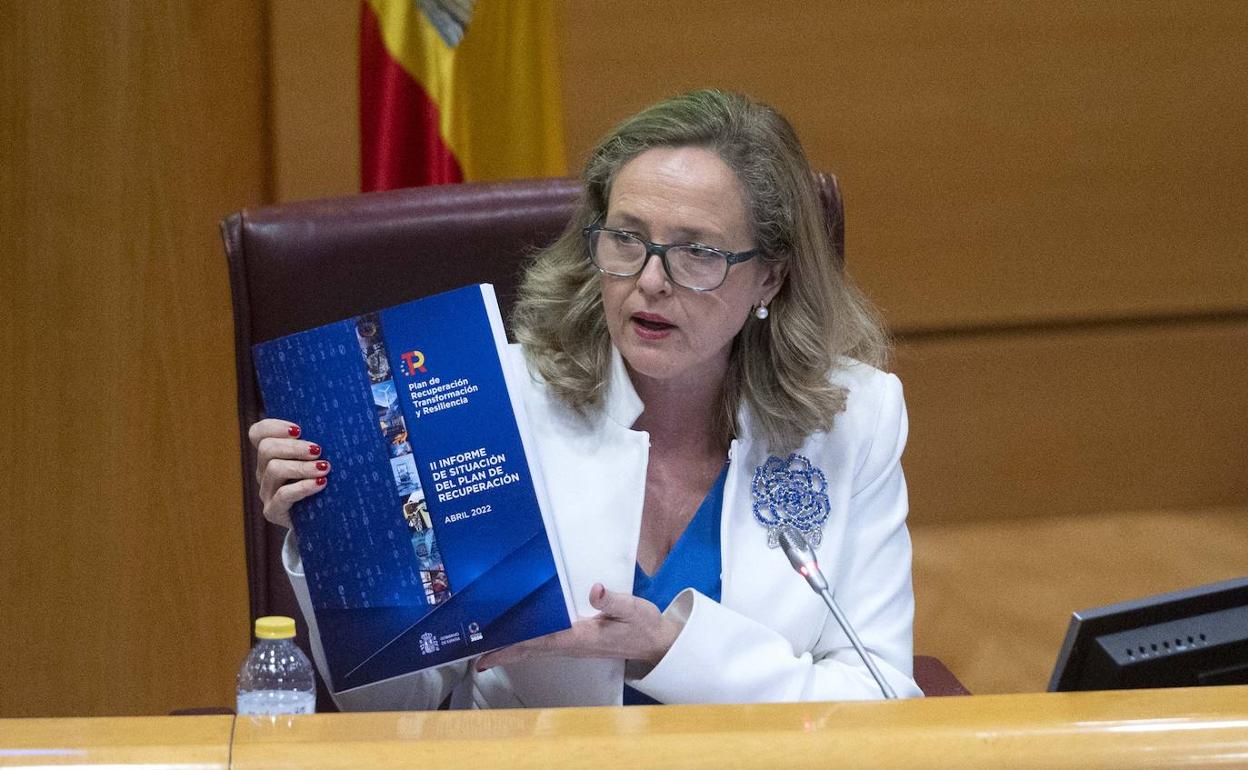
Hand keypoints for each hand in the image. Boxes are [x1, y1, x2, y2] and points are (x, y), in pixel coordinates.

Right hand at [248, 418, 330, 528]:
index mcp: (271, 455)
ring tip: (325, 468)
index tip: (299, 429)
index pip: (257, 433)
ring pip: (273, 470)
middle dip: (294, 447)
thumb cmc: (327, 482)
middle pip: (266, 449)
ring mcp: (266, 492)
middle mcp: (264, 471)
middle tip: (318, 450)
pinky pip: (283, 495)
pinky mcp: (273, 511)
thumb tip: (348, 419)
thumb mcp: (321, 459)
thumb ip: (321, 443)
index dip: (273, 426)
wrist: (326, 520)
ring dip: (301, 466)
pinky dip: (303, 487)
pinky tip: (321, 484)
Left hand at [475, 584, 681, 675]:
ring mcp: (574, 646)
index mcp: (581, 636)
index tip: (490, 651)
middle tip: (476, 655)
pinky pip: (545, 647)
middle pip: (531, 650)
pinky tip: (518, 641)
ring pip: (536, 650)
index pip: (540, 641)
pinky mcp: (577, 643)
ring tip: (488, 649)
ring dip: (512, 650)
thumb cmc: (643, 625)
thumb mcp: (634, 609)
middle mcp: (573, 645)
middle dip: (503, 652)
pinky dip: (526, 646)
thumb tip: (594, 590)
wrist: (656, 643)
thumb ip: (613, 600)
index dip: (514, 645)